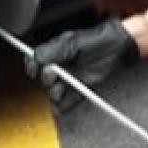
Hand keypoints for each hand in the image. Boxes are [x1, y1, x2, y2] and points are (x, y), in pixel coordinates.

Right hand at [24, 19, 139, 112]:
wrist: (116, 49)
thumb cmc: (95, 40)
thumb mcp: (71, 42)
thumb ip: (51, 51)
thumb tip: (35, 59)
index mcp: (53, 52)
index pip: (33, 61)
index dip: (31, 67)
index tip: (34, 71)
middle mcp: (59, 66)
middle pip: (44, 80)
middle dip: (49, 79)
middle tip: (58, 74)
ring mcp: (68, 79)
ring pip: (54, 93)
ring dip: (57, 93)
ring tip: (66, 86)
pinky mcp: (79, 90)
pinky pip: (67, 103)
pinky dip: (64, 106)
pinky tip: (63, 106)